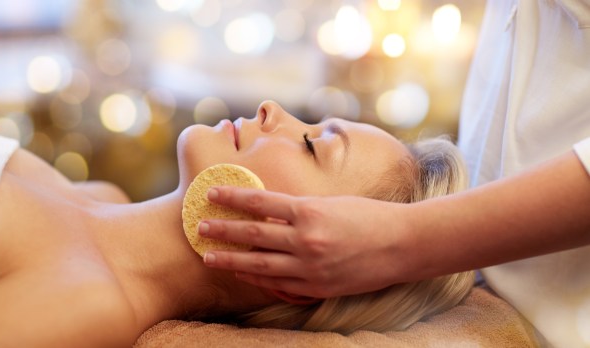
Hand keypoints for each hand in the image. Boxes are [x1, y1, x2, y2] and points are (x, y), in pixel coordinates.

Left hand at [198, 186, 413, 297]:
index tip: (211, 193)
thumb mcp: (331, 203)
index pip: (260, 202)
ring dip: (231, 260)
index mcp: (309, 211)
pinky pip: (279, 285)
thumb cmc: (369, 216)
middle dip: (223, 230)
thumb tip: (269, 212)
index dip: (232, 198)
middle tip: (199, 227)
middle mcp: (305, 239)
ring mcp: (310, 267)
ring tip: (209, 257)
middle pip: (253, 234)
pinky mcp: (317, 287)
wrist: (403, 244)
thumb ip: (300, 210)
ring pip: (259, 264)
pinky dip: (258, 279)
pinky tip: (243, 274)